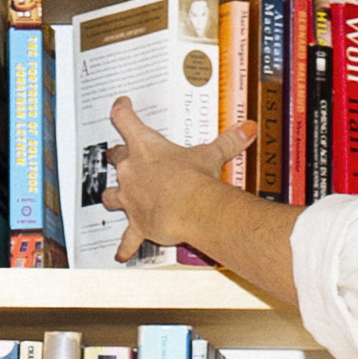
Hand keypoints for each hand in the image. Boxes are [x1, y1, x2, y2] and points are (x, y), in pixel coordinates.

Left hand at [101, 105, 254, 257]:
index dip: (121, 110)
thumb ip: (228, 141)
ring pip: (110, 195)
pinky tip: (122, 253)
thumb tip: (247, 129)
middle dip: (118, 157)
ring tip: (114, 198)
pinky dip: (126, 245)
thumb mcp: (212, 155)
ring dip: (113, 196)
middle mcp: (131, 170)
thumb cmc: (196, 179)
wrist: (192, 208)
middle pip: (116, 158)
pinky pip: (127, 237)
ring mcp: (130, 198)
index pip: (125, 119)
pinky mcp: (136, 223)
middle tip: (120, 155)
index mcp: (146, 147)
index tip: (120, 105)